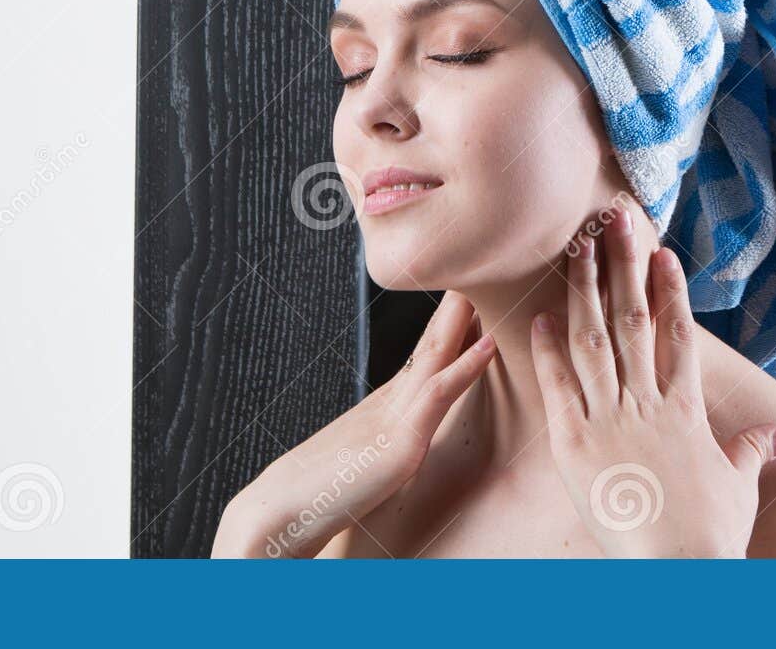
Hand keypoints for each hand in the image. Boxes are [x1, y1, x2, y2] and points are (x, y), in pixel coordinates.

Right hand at [212, 290, 494, 557]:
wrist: (280, 511)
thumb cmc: (318, 494)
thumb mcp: (364, 461)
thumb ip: (385, 449)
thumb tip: (397, 450)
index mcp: (387, 404)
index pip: (430, 351)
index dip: (455, 322)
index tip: (482, 293)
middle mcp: (393, 399)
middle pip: (435, 338)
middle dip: (464, 304)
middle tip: (489, 263)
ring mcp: (397, 414)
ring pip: (439, 351)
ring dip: (469, 316)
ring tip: (495, 281)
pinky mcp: (401, 438)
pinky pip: (439, 393)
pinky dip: (466, 367)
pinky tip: (489, 345)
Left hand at [529, 206, 775, 557]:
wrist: (679, 568)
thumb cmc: (712, 532)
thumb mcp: (738, 483)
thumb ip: (752, 450)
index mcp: (685, 407)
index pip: (677, 333)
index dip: (668, 288)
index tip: (660, 250)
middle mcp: (646, 402)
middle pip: (633, 319)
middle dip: (622, 265)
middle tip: (613, 221)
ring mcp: (609, 419)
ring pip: (593, 341)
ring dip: (583, 291)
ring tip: (576, 250)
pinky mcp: (575, 444)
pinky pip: (558, 387)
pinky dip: (547, 351)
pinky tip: (540, 316)